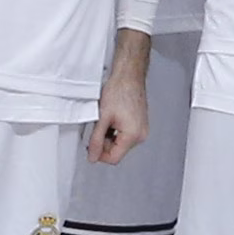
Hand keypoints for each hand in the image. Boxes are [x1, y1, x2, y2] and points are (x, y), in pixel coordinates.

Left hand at [89, 47, 149, 163]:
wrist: (128, 77)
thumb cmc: (119, 91)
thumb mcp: (102, 118)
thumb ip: (96, 140)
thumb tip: (93, 156)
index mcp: (133, 135)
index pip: (114, 158)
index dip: (99, 154)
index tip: (91, 147)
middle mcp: (140, 135)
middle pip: (118, 151)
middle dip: (105, 143)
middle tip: (98, 128)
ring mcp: (142, 130)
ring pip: (121, 144)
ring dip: (110, 136)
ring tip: (106, 120)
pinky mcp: (140, 125)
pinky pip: (125, 136)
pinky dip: (116, 131)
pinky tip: (113, 119)